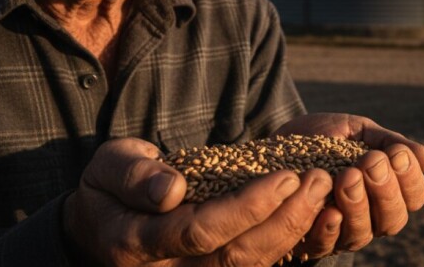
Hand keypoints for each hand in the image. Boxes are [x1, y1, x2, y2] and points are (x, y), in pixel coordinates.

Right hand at [62, 137, 332, 266]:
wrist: (101, 224)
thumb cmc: (108, 188)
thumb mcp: (108, 167)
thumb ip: (133, 175)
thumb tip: (171, 190)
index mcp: (135, 243)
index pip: (200, 231)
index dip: (247, 207)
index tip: (286, 177)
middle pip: (235, 257)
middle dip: (284, 219)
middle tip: (319, 181)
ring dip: (293, 231)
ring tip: (322, 193)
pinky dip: (285, 242)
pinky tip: (309, 214)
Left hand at [273, 113, 423, 258]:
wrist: (275, 143)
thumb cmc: (323, 137)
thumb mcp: (357, 131)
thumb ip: (388, 142)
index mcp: (387, 190)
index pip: (414, 196)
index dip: (410, 179)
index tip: (396, 155)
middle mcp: (370, 216)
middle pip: (394, 219)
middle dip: (386, 190)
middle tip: (371, 163)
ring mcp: (342, 231)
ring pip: (364, 233)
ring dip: (359, 205)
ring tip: (347, 177)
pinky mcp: (311, 240)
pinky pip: (326, 244)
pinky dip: (330, 229)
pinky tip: (329, 209)